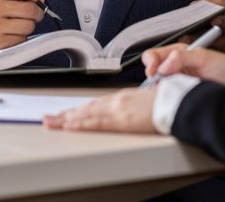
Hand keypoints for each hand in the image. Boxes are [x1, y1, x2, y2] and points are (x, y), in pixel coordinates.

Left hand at [43, 87, 157, 133]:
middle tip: (48, 119)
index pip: (93, 105)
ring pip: (85, 114)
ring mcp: (116, 110)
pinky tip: (70, 126)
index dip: (77, 110)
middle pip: (84, 108)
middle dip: (65, 114)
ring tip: (51, 123)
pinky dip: (81, 124)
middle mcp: (115, 101)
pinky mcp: (121, 120)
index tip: (65, 114)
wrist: (176, 102)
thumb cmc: (165, 102)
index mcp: (121, 98)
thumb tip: (126, 112)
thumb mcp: (144, 102)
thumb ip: (131, 106)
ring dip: (66, 119)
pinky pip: (96, 123)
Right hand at [142, 44, 224, 90]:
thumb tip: (162, 67)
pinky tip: (175, 97)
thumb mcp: (202, 57)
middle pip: (152, 71)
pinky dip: (167, 97)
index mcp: (177, 53)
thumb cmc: (224, 67)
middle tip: (159, 85)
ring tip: (170, 90)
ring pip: (158, 85)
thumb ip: (181, 58)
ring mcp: (178, 80)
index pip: (153, 55)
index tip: (153, 73)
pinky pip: (168, 96)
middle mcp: (174, 66)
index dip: (150, 63)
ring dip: (160, 88)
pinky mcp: (182, 94)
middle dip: (152, 78)